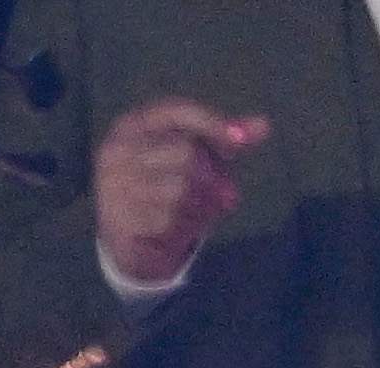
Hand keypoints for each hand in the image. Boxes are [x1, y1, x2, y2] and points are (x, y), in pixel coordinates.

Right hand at [93, 98, 264, 287]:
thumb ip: (226, 143)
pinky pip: (170, 219)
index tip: (241, 140)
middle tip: (221, 196)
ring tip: (198, 213)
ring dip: (203, 207)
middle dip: (214, 178)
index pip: (176, 111)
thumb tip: (264, 124)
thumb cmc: (169, 192)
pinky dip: (187, 227)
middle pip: (187, 153)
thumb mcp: (200, 163)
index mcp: (135, 125)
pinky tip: (180, 229)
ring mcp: (114, 182)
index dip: (211, 122)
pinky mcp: (120, 216)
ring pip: (181, 189)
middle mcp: (118, 148)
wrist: (134, 243)